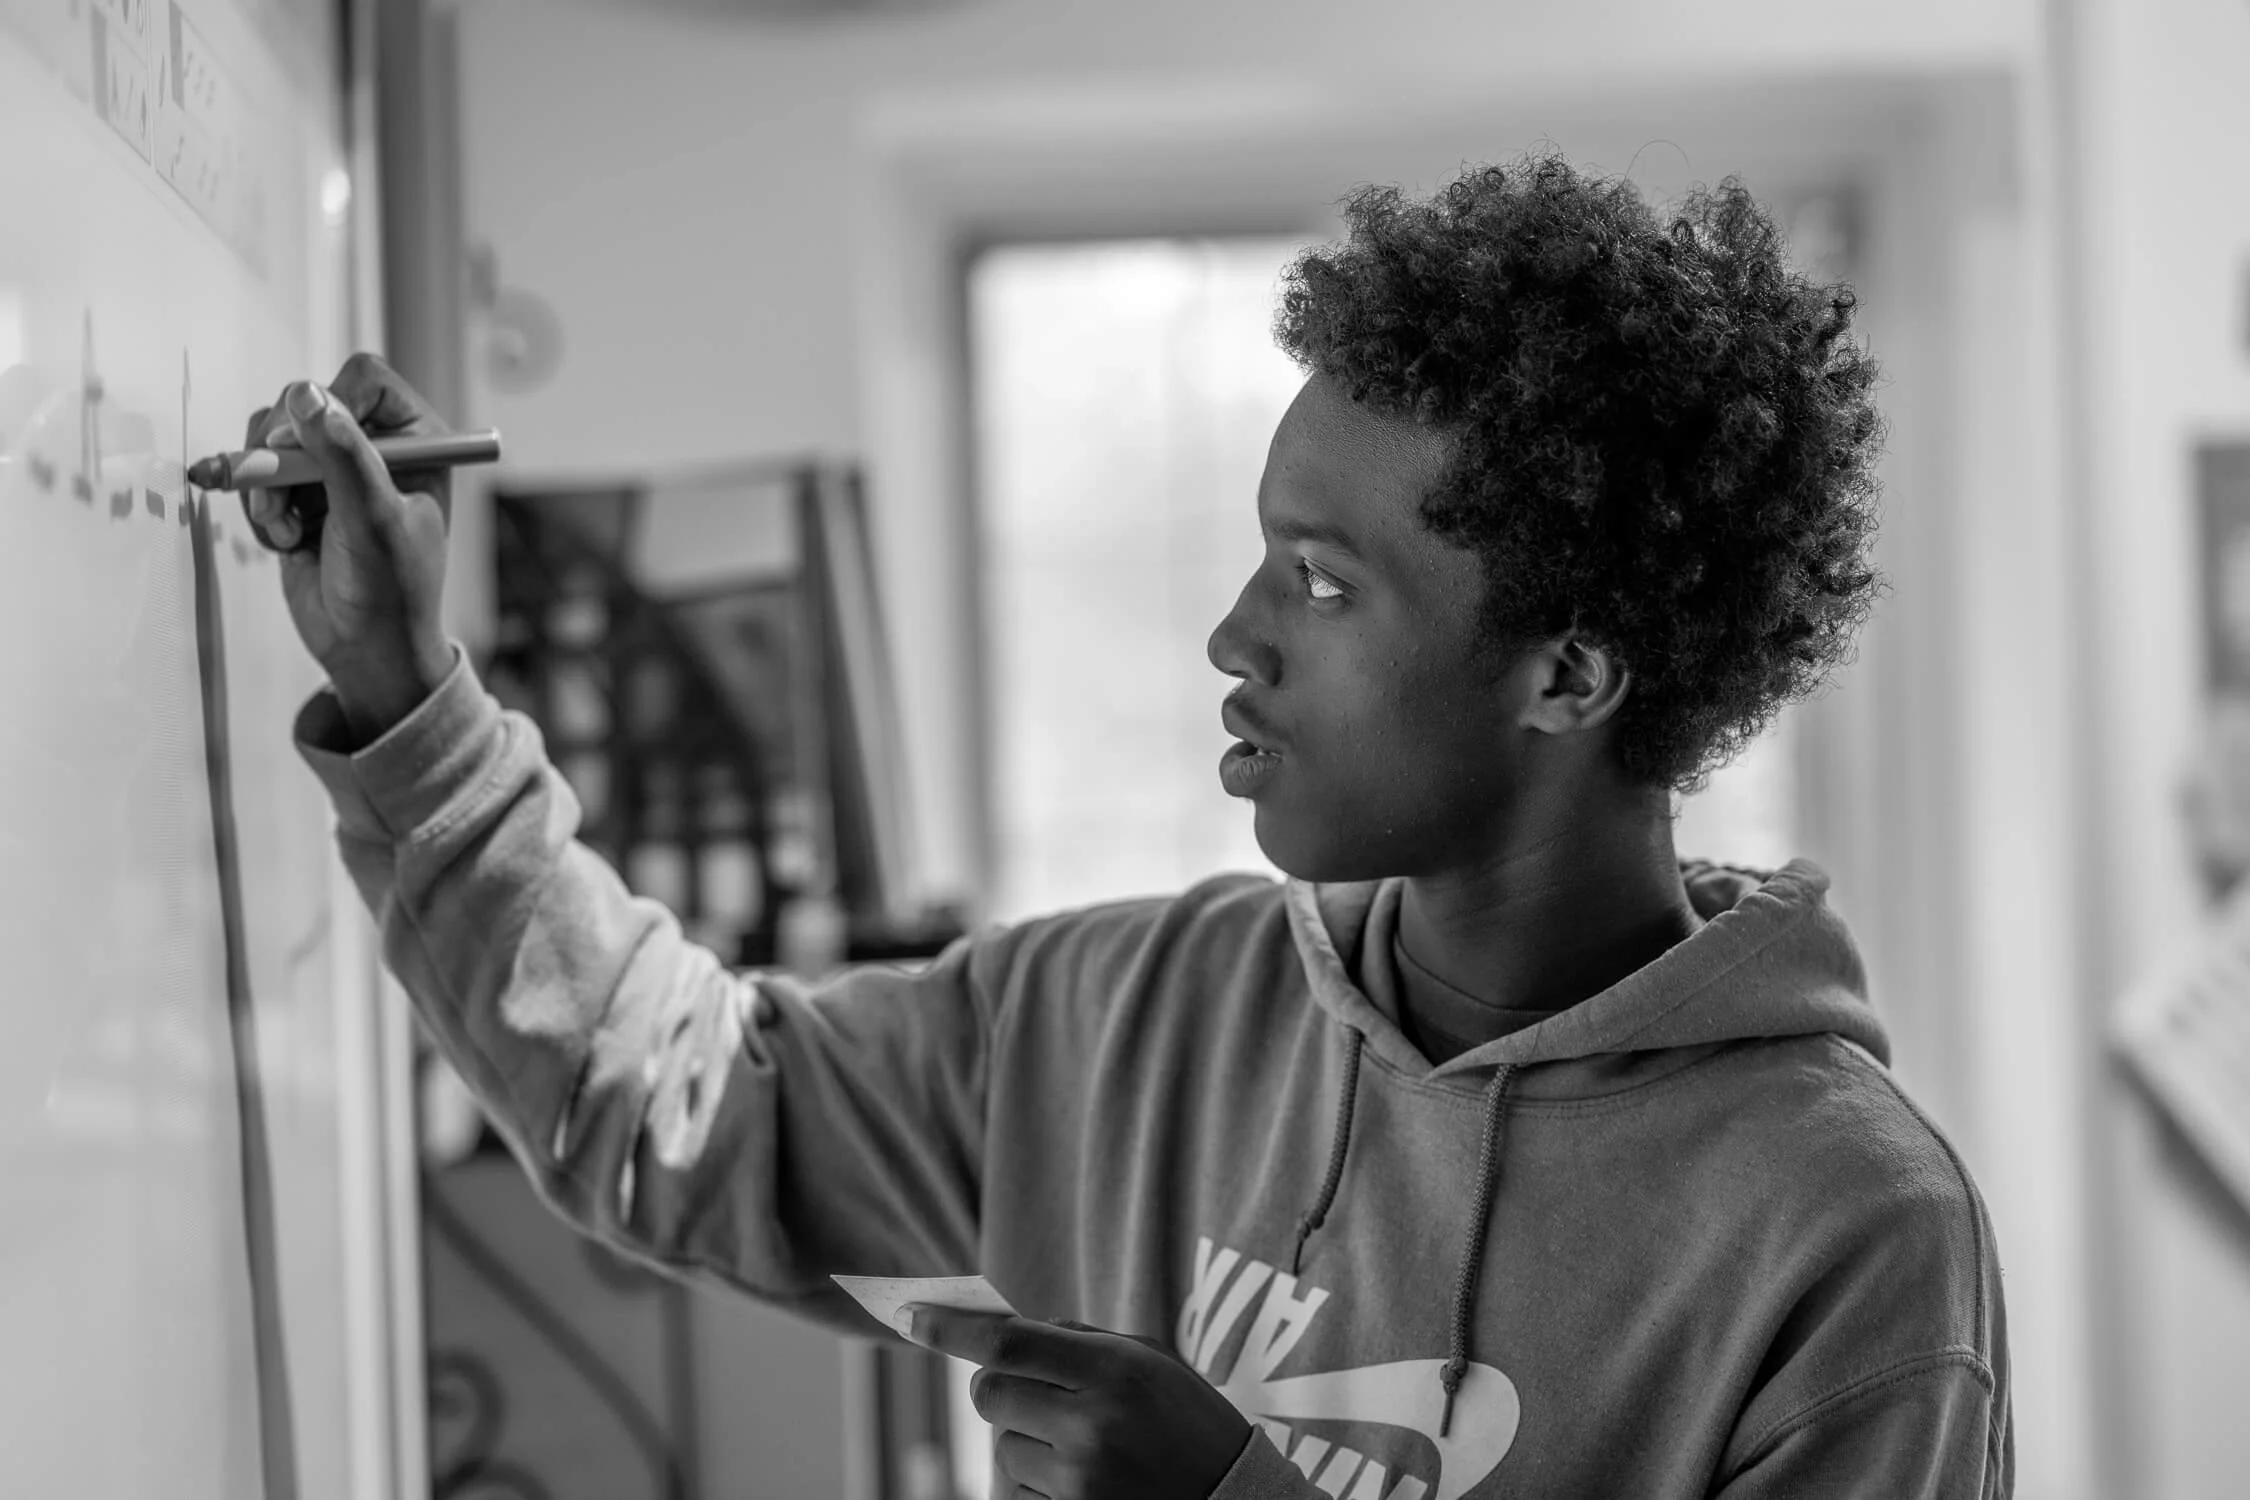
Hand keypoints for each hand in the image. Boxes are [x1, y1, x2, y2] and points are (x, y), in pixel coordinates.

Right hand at [238, 351, 453, 740]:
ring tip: (285, 527)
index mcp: (420, 440)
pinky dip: (258, 504)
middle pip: (305, 401)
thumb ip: (342, 456)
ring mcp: (335, 468)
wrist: (364, 650)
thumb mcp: (372, 522)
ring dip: (265, 482)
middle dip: (282, 451)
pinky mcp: (299, 493)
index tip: (305, 447)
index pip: (364, 380)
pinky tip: (285, 540)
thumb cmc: (390, 591)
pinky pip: (256, 472)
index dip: (328, 403)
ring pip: (271, 434)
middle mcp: (378, 445)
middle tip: (278, 497)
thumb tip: (306, 395)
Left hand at [904, 1307, 1249, 1499]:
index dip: (951, 1328)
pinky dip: (1036, 1480)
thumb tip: (1000, 1332)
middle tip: (1038, 1390)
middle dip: (999, 1386)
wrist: (1232, 1498)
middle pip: (990, 1394)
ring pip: (1002, 1445)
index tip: (910, 1316)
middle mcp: (1091, 1424)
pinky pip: (1016, 1490)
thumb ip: (1077, 1339)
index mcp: (1114, 1369)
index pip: (1008, 1341)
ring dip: (1026, 1438)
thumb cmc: (1187, 1420)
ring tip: (1084, 1446)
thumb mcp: (1149, 1359)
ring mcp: (1081, 1480)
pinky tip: (1083, 1479)